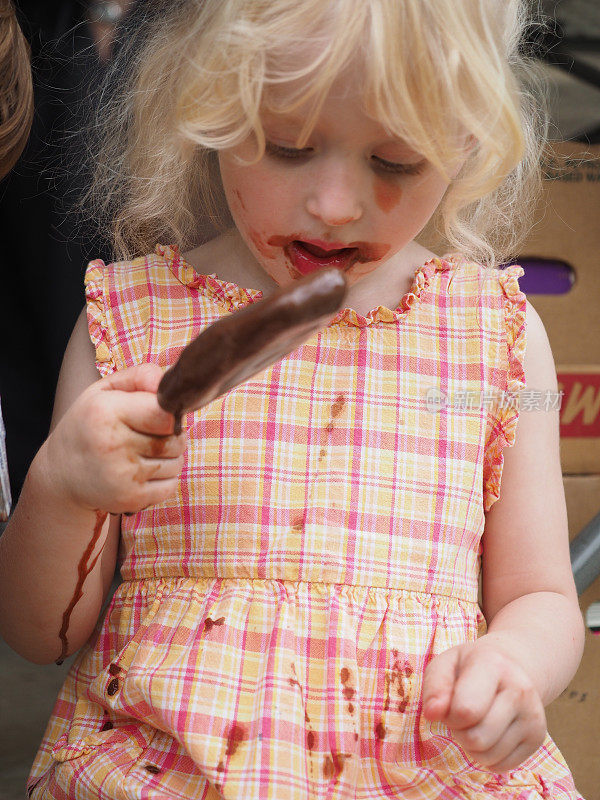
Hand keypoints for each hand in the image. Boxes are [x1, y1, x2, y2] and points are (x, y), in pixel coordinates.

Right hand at [45, 363, 186, 513]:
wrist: (61, 475)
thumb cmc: (90, 425)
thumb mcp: (105, 391)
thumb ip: (139, 377)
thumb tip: (167, 383)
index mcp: (106, 412)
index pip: (165, 414)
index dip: (171, 413)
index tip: (161, 414)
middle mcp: (113, 445)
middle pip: (175, 440)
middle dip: (173, 436)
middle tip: (152, 434)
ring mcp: (122, 476)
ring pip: (177, 463)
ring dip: (170, 458)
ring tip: (145, 452)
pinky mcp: (130, 499)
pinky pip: (171, 486)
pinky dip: (165, 479)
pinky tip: (144, 472)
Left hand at [422, 640, 546, 772]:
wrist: (510, 667)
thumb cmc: (469, 668)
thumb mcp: (446, 664)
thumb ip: (435, 686)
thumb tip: (431, 714)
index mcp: (494, 665)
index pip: (467, 710)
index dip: (449, 716)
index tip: (449, 703)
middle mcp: (520, 690)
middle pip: (476, 738)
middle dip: (459, 731)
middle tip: (462, 713)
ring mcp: (533, 716)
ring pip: (488, 756)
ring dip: (472, 744)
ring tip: (476, 720)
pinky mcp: (538, 739)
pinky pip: (500, 766)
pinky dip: (488, 755)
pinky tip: (491, 731)